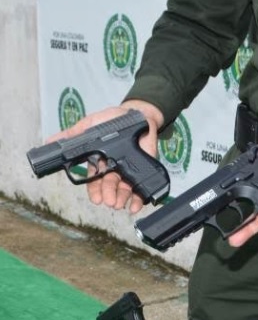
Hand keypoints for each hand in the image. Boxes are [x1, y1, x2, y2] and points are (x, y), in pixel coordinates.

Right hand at [46, 100, 162, 213]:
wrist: (138, 114)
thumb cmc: (111, 120)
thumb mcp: (89, 125)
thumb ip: (72, 134)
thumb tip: (50, 141)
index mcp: (99, 162)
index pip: (95, 180)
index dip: (95, 190)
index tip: (96, 199)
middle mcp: (114, 169)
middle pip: (109, 186)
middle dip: (108, 195)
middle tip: (108, 201)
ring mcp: (130, 170)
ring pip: (125, 189)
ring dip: (121, 198)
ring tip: (119, 203)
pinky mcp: (145, 170)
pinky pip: (143, 187)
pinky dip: (140, 198)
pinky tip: (136, 205)